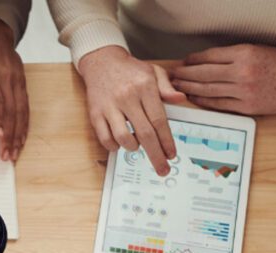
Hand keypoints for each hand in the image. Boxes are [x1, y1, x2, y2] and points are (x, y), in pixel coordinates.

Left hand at [0, 15, 28, 160]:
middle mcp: (7, 78)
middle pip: (12, 110)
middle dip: (10, 135)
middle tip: (7, 154)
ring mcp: (17, 80)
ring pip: (22, 111)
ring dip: (20, 133)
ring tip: (15, 152)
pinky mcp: (23, 82)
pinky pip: (26, 106)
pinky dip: (25, 123)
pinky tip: (23, 137)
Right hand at [78, 46, 185, 175]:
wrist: (101, 61)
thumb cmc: (129, 69)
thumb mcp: (153, 72)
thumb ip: (167, 87)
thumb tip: (180, 100)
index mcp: (144, 87)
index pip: (159, 120)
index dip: (167, 141)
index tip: (172, 154)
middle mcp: (127, 97)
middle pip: (145, 134)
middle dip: (156, 155)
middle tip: (162, 168)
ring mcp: (109, 106)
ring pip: (124, 137)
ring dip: (133, 148)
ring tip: (137, 147)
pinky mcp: (95, 113)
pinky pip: (104, 137)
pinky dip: (114, 146)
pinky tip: (120, 143)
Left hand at [171, 44, 275, 114]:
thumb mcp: (257, 50)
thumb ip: (232, 56)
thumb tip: (203, 61)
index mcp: (245, 54)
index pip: (209, 57)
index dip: (192, 60)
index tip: (183, 62)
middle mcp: (243, 72)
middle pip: (203, 74)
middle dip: (184, 75)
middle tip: (172, 76)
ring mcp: (244, 92)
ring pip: (207, 90)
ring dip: (189, 89)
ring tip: (177, 87)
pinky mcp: (247, 107)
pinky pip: (218, 104)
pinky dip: (203, 101)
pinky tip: (194, 98)